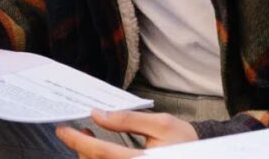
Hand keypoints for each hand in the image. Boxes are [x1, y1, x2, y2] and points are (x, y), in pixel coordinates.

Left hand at [56, 109, 195, 157]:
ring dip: (88, 156)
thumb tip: (98, 114)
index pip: (100, 152)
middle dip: (80, 149)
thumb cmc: (185, 141)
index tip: (62, 129)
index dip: (78, 141)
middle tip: (73, 131)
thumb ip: (128, 119)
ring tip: (87, 139)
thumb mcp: (161, 123)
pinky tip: (97, 153)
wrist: (206, 158)